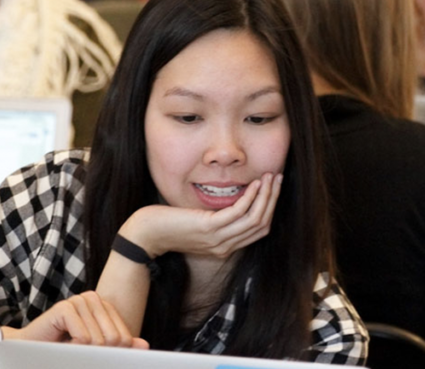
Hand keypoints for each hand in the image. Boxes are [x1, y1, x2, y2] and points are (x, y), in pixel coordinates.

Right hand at [1, 291, 148, 348]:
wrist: (30, 349)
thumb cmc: (63, 348)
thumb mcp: (96, 348)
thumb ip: (120, 344)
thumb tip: (145, 346)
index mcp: (104, 306)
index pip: (124, 337)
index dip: (110, 353)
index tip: (92, 353)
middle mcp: (93, 299)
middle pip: (113, 339)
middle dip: (97, 353)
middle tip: (78, 351)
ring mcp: (78, 301)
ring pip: (98, 341)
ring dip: (81, 352)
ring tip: (68, 346)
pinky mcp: (64, 308)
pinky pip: (83, 338)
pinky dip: (73, 348)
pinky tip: (61, 342)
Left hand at [123, 173, 282, 258]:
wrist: (146, 234)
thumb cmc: (169, 225)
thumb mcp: (199, 222)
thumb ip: (217, 217)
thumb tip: (232, 199)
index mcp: (225, 246)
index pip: (259, 230)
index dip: (270, 208)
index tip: (273, 188)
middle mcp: (225, 246)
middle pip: (261, 224)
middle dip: (273, 199)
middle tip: (277, 178)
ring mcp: (218, 239)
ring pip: (255, 219)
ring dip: (266, 196)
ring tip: (270, 177)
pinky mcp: (209, 229)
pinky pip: (238, 213)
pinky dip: (251, 198)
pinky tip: (254, 183)